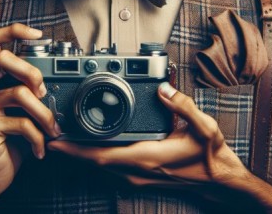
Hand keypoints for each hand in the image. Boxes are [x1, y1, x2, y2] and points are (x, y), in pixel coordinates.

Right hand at [0, 24, 60, 204]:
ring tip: (51, 129)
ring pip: (20, 93)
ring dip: (44, 114)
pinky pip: (21, 123)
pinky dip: (38, 138)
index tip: (38, 35)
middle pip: (4, 58)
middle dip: (33, 73)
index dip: (14, 30)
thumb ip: (25, 89)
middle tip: (45, 94)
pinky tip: (40, 148)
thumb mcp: (15, 110)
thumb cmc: (4, 141)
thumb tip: (53, 79)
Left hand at [47, 82, 246, 199]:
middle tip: (49, 131)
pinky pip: (110, 166)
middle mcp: (138, 169)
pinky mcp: (141, 176)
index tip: (56, 138)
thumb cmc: (212, 159)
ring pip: (100, 165)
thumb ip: (183, 106)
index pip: (101, 154)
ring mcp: (138, 176)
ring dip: (79, 153)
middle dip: (68, 149)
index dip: (74, 148)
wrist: (222, 184)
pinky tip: (88, 146)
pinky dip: (94, 156)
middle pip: (93, 161)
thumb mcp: (204, 127)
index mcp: (148, 156)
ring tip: (62, 136)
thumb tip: (163, 88)